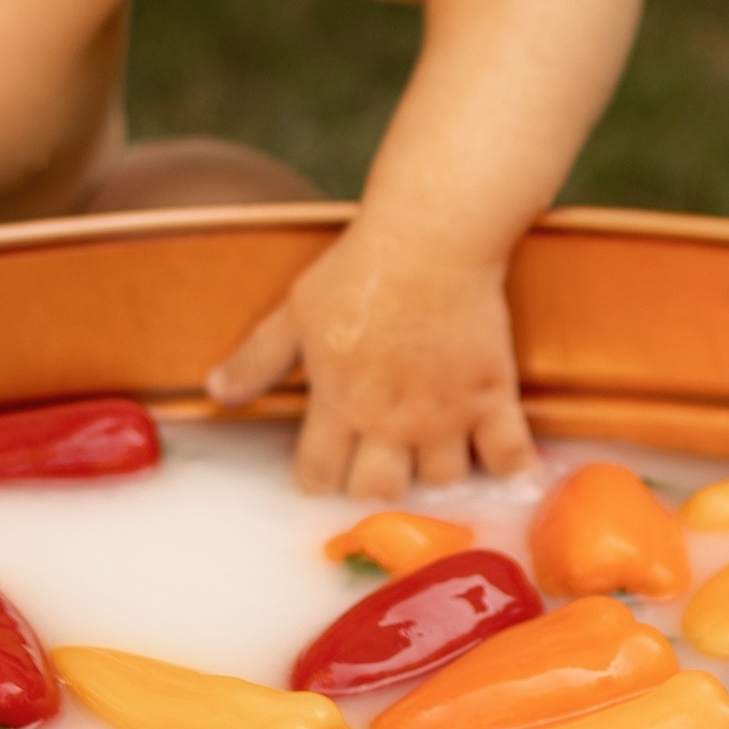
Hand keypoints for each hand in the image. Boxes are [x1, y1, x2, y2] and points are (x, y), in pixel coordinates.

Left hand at [206, 224, 535, 494]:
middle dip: (373, 488)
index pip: (318, 477)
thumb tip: (216, 391)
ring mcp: (444, 413)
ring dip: (435, 479)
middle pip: (378, 492)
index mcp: (338, 403)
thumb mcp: (296, 312)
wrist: (432, 236)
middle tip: (380, 467)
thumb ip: (257, 359)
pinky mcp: (491, 394)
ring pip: (441, 483)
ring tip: (434, 461)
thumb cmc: (361, 268)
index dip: (318, 480)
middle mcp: (390, 420)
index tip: (326, 468)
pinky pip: (507, 455)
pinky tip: (509, 476)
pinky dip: (511, 472)